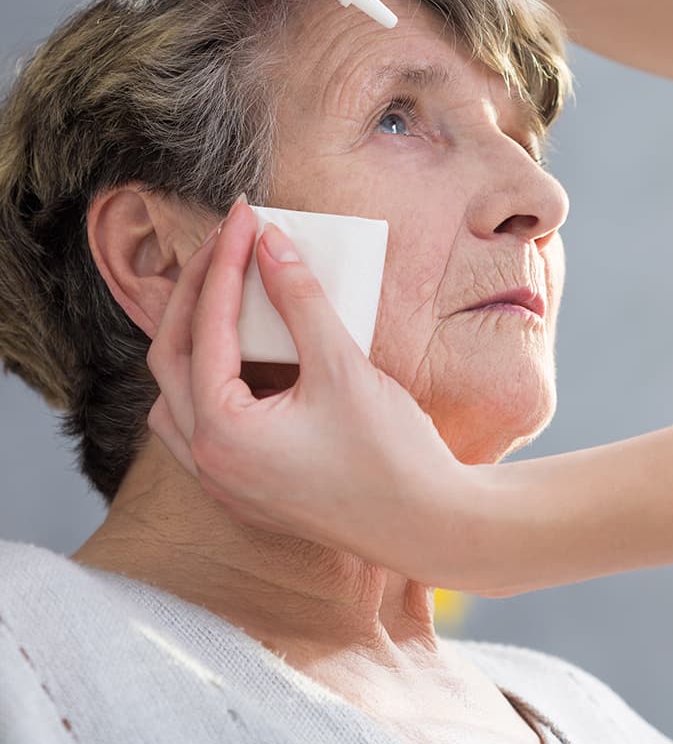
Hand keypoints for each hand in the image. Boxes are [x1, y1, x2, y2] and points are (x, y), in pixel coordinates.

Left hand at [145, 199, 478, 584]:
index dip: (225, 263)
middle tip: (227, 243)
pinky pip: (199, 425)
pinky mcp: (247, 488)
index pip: (207, 327)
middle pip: (172, 357)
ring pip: (175, 397)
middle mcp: (209, 461)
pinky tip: (239, 359)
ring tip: (222, 295)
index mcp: (223, 432)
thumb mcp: (343, 367)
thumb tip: (271, 244)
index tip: (245, 218)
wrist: (429, 525)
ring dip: (191, 340)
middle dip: (197, 292)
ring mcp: (224, 481)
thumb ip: (301, 300)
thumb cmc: (391, 455)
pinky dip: (208, 380)